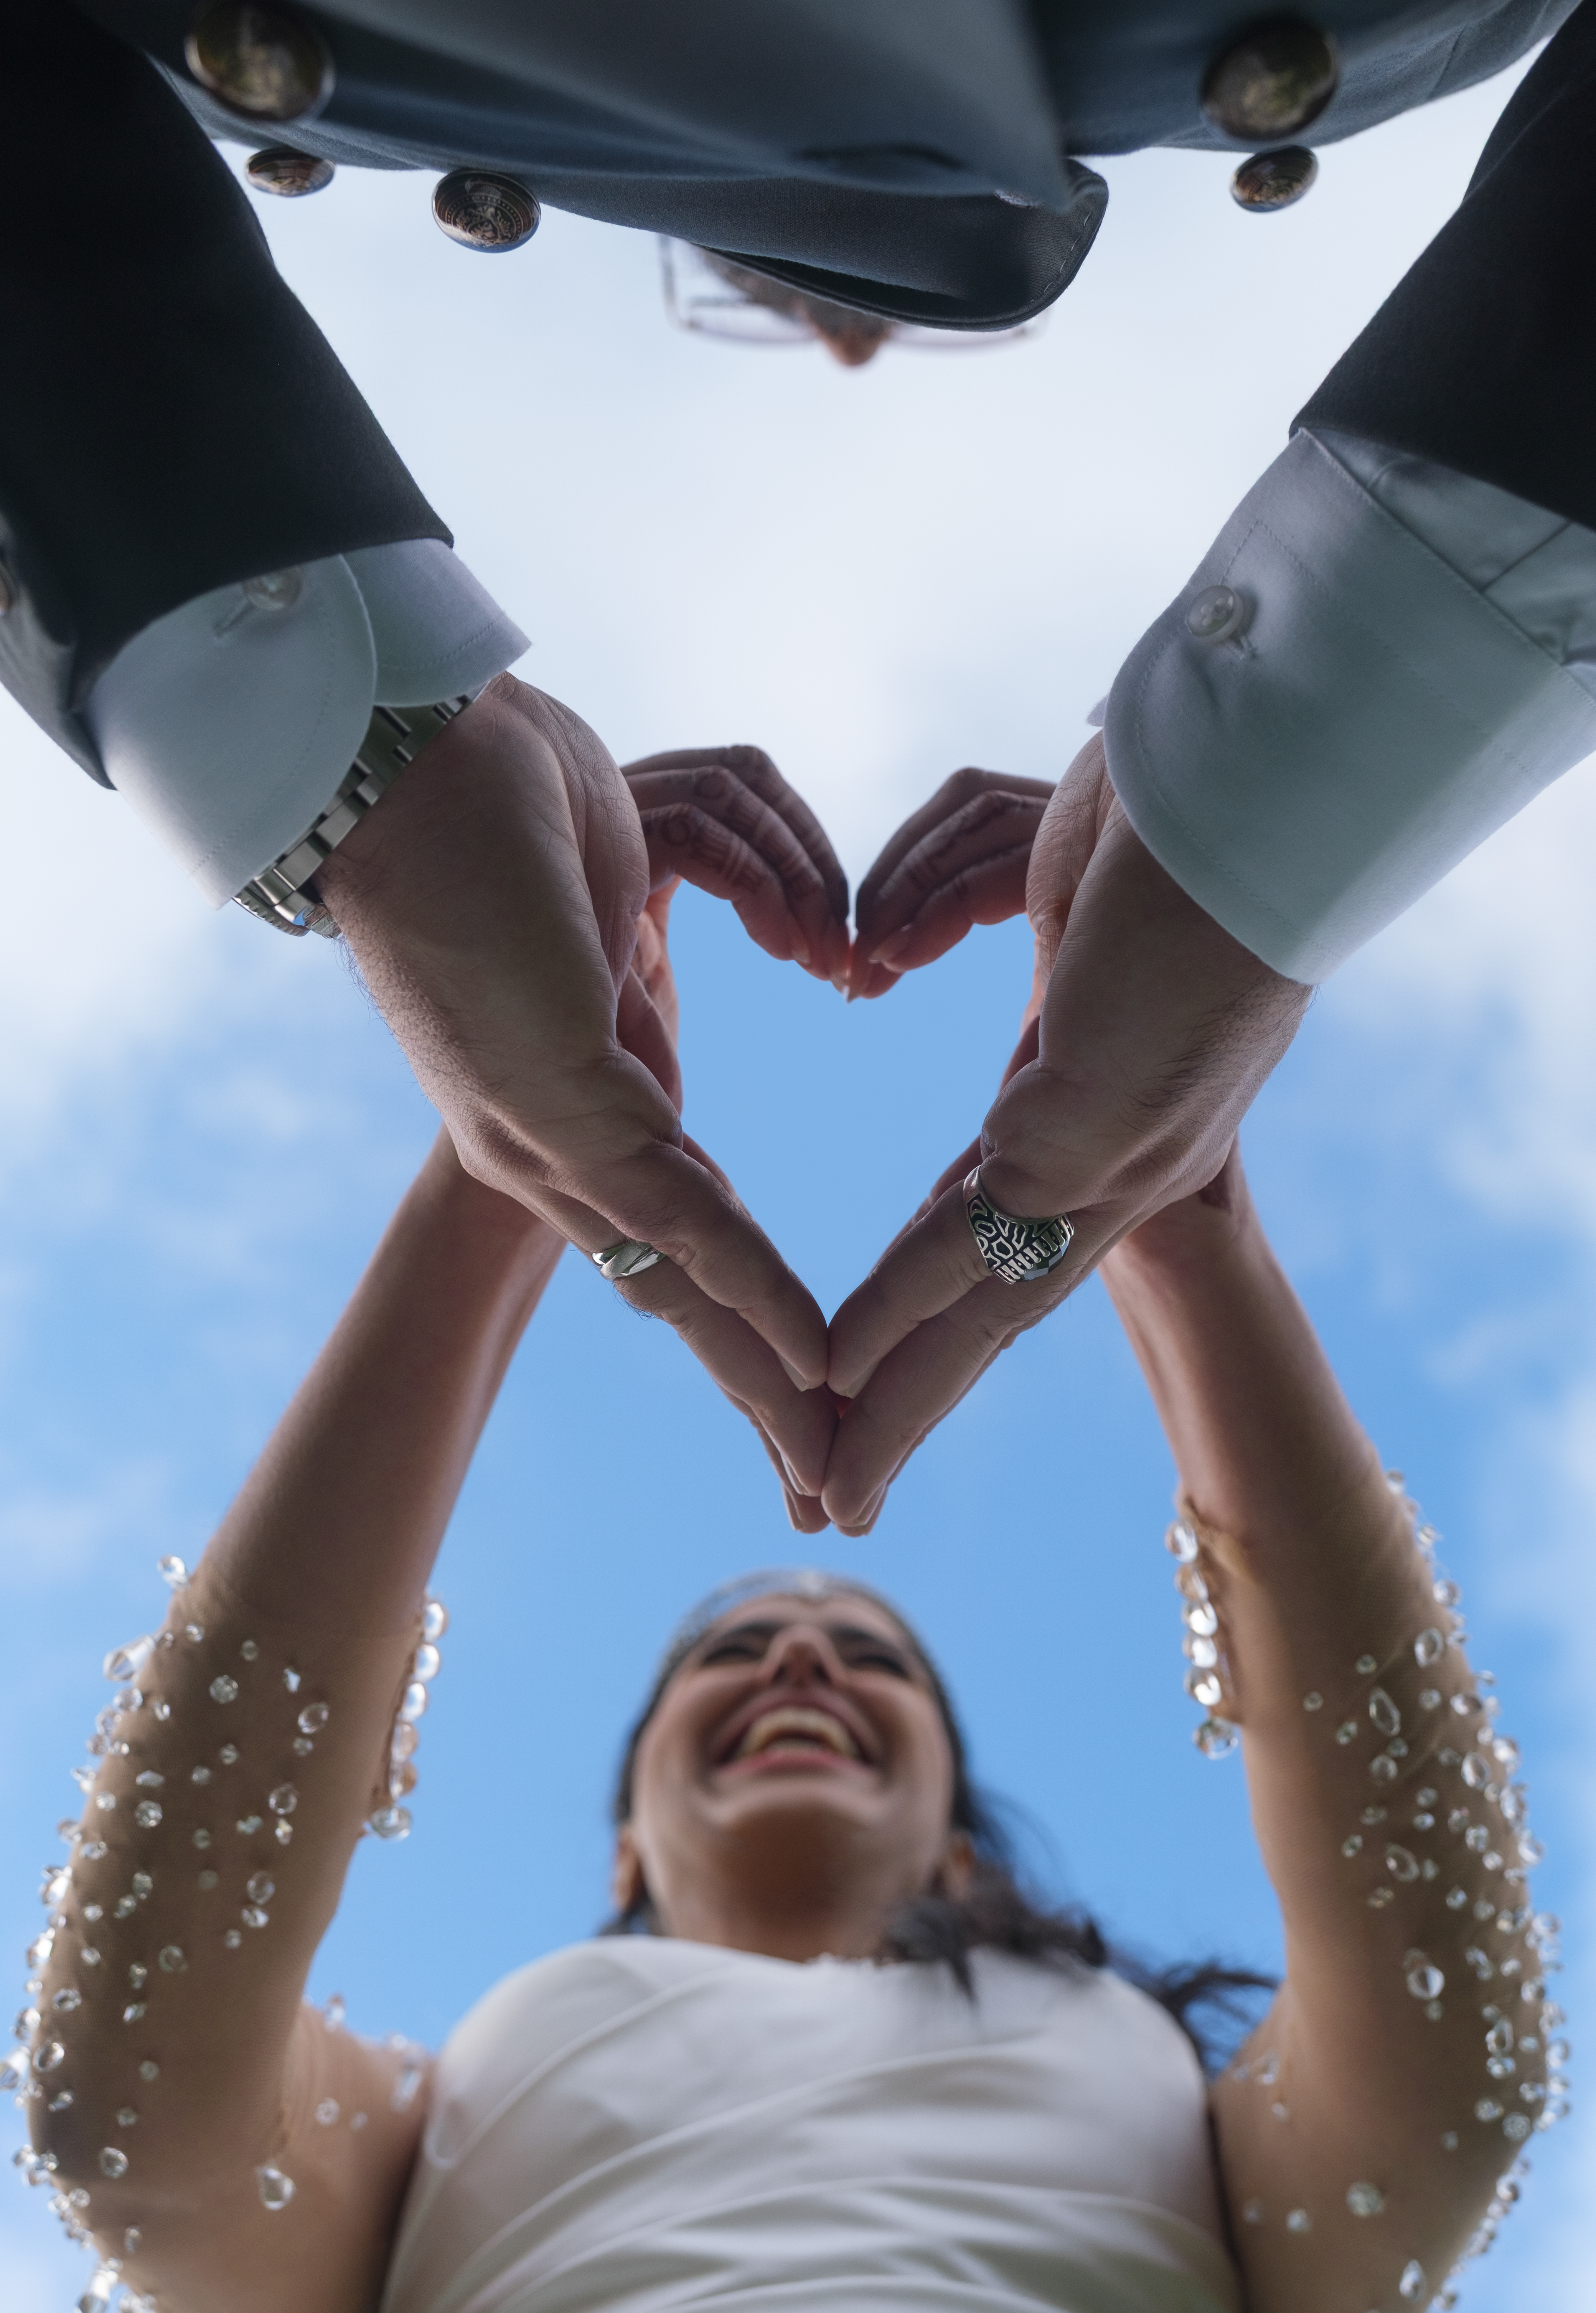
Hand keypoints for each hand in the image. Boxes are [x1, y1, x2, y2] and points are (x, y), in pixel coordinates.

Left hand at [316, 678, 838, 1513]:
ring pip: (681, 1280)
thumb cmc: (517, 806)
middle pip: (681, 1291)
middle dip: (761, 1389)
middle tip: (824, 1477)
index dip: (748, 1317)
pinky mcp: (557, 1102)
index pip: (684, 1236)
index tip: (810, 1388)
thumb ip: (698, 952)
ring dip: (763, 1372)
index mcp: (574, 1100)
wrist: (412, 750)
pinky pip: (676, 1218)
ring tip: (825, 1448)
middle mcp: (554, 1141)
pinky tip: (800, 1355)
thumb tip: (800, 942)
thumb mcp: (628, 906)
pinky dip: (747, 1291)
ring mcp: (550, 1132)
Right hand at [823, 736, 1310, 1531]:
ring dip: (901, 1389)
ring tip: (836, 1466)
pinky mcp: (1097, 1117)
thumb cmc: (1163, 816)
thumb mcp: (1055, 898)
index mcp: (1109, 1107)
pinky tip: (845, 1365)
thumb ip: (964, 923)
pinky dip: (905, 1303)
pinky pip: (979, 1230)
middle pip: (994, 1300)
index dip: (928, 1314)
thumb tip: (879, 953)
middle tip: (842, 1486)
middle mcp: (1122, 1152)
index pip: (996, 1237)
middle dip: (910, 1399)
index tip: (868, 1378)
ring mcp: (1116, 1146)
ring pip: (989, 1296)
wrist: (1257, 781)